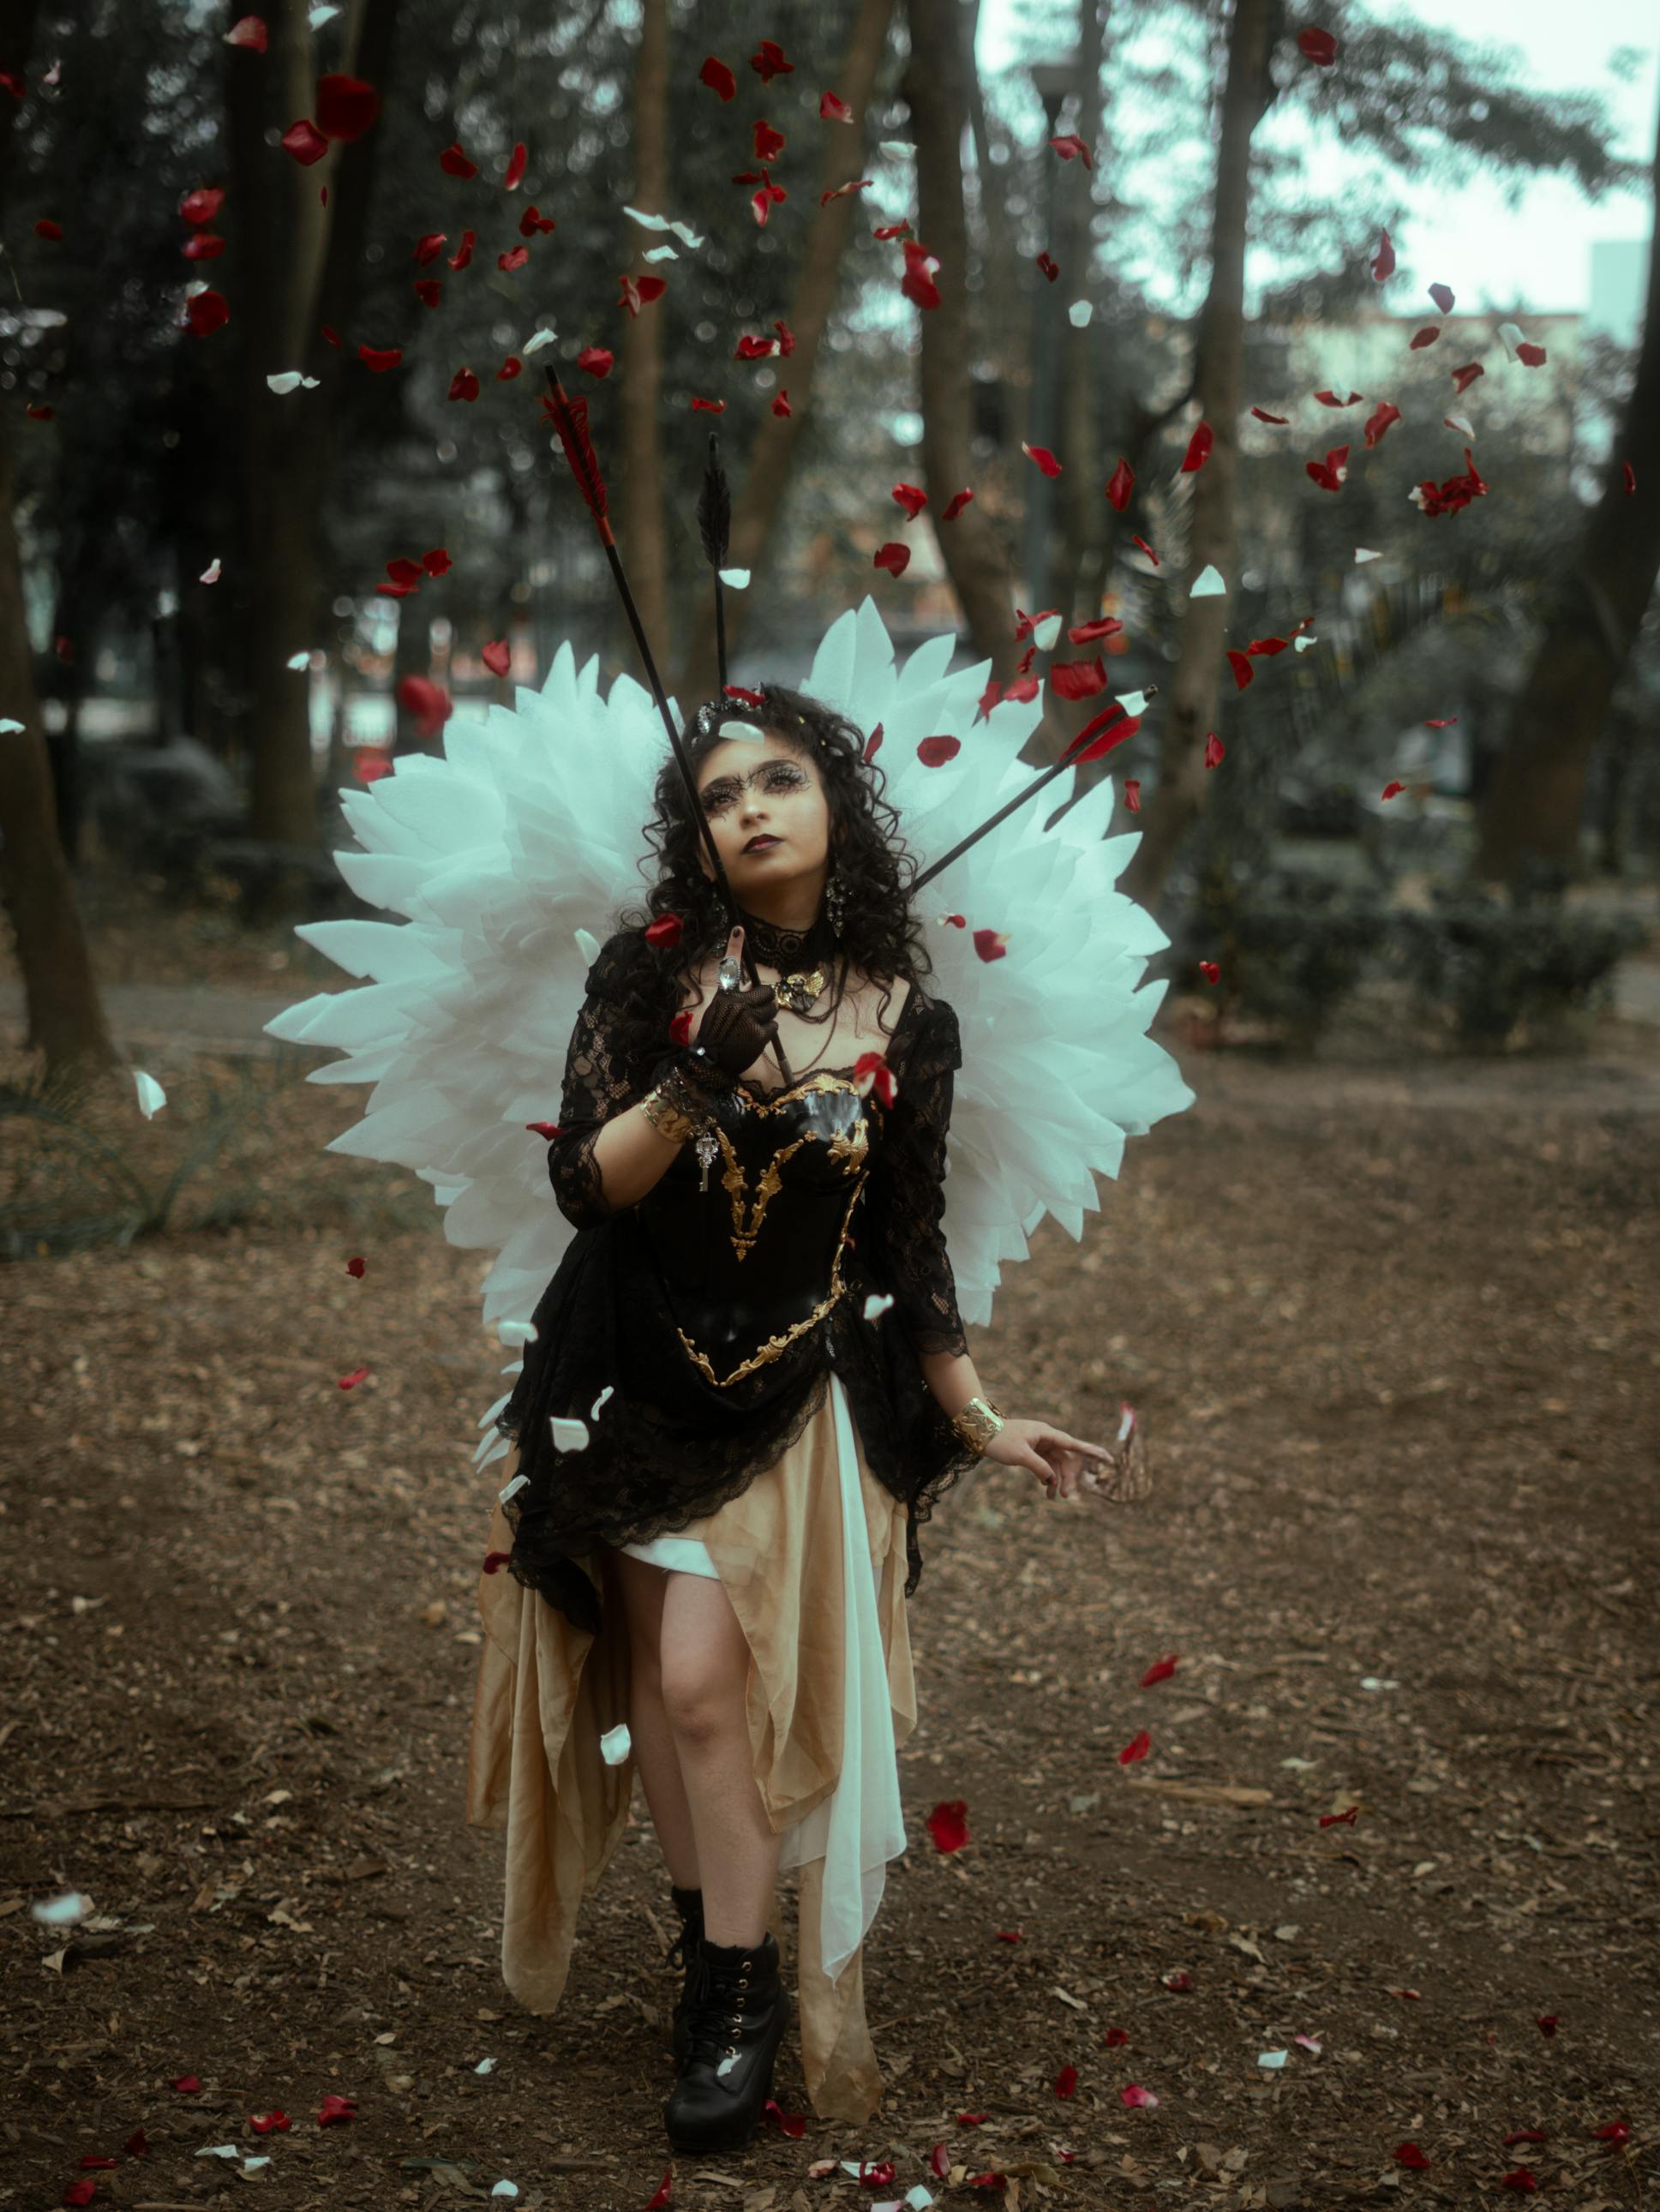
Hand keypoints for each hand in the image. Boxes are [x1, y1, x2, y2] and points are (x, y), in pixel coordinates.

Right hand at [692, 925, 779, 1079]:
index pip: (730, 967)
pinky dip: (768, 1032)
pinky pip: (774, 1026)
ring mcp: (750, 1019)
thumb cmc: (714, 1036)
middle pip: (767, 993)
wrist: (710, 1061)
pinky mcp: (759, 1034)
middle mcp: (738, 1004)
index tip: (738, 929)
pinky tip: (755, 1038)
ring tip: (753, 1027)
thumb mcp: (718, 1012)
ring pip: (773, 1010)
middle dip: (765, 1002)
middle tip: (757, 1011)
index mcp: (726, 996)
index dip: (735, 947)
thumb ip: (734, 998)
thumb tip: (752, 987)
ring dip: (767, 1018)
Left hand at [978, 1415, 1117, 1503]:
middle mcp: (1047, 1437)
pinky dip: (1047, 1477)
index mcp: (1047, 1433)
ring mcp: (1040, 1444)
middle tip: (1065, 1496)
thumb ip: (1039, 1467)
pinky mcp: (1033, 1450)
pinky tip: (1046, 1488)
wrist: (981, 1432)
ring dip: (1056, 1480)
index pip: (1073, 1444)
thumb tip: (1053, 1480)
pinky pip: (1046, 1465)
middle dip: (1068, 1477)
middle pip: (1066, 1458)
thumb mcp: (1020, 1455)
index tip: (1108, 1458)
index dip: (1091, 1452)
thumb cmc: (1000, 1439)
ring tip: (1053, 1498)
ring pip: (1056, 1464)